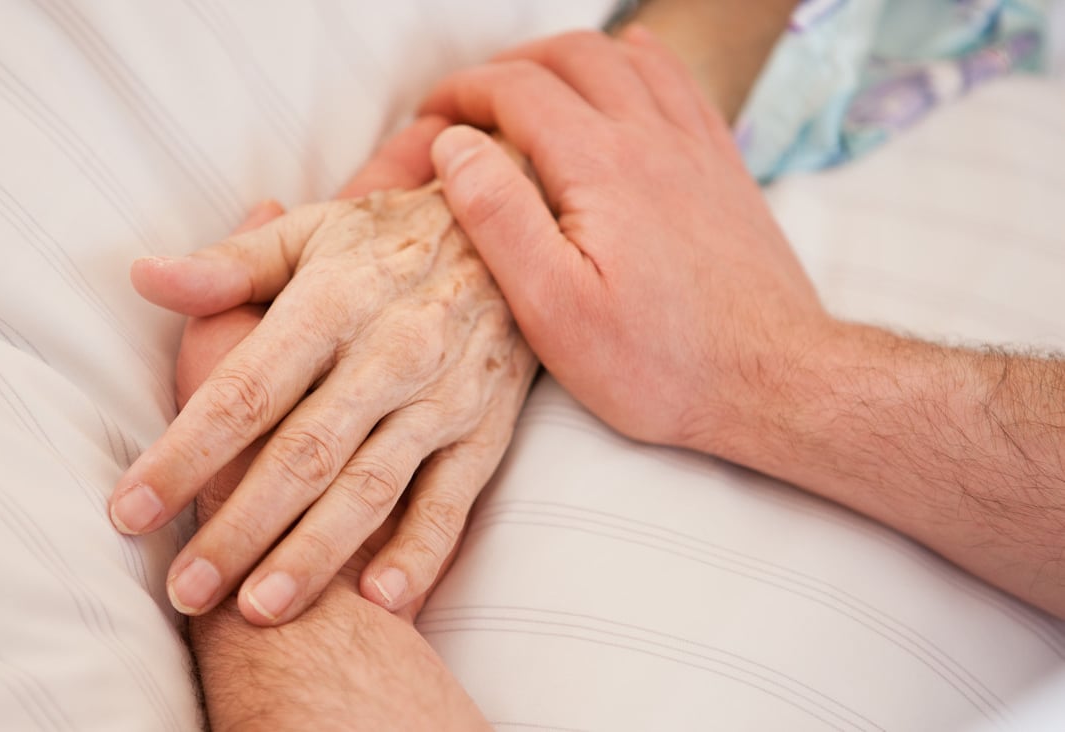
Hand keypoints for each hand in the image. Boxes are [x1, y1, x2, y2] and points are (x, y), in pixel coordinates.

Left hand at [113, 117, 537, 624]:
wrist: (516, 235)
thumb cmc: (389, 241)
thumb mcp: (311, 235)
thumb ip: (228, 266)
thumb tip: (144, 277)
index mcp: (331, 302)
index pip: (245, 389)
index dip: (184, 453)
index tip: (127, 512)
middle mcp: (388, 353)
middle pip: (303, 452)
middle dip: (240, 526)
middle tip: (184, 590)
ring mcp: (441, 398)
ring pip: (372, 486)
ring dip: (316, 553)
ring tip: (259, 611)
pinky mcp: (485, 431)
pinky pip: (453, 501)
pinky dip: (421, 551)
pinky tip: (381, 600)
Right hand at [420, 28, 830, 447]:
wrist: (775, 381)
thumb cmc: (661, 363)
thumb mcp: (553, 308)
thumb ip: (498, 216)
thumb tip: (455, 146)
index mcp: (600, 166)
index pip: (515, 91)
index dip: (461, 94)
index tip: (430, 119)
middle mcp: (652, 139)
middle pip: (570, 57)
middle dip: (508, 67)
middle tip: (471, 103)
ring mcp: (696, 149)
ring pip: (627, 59)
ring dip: (569, 58)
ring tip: (533, 85)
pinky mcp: (725, 169)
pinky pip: (681, 83)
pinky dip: (640, 61)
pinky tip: (628, 68)